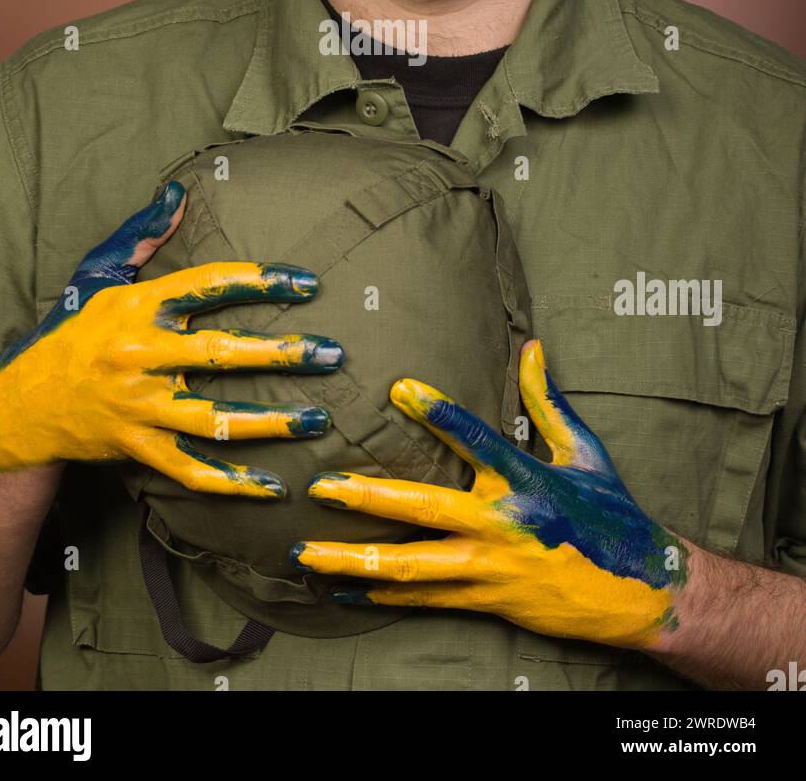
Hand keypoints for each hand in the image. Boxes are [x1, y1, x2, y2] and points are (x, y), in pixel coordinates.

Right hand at [0, 181, 343, 495]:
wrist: (21, 403)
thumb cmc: (70, 330)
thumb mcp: (99, 272)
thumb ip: (143, 233)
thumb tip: (180, 192)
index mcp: (136, 307)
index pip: (208, 286)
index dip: (260, 282)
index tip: (305, 283)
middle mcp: (138, 356)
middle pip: (219, 353)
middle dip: (280, 354)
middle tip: (330, 353)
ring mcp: (138, 407)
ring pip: (212, 419)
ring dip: (269, 422)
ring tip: (317, 420)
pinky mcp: (137, 448)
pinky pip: (190, 469)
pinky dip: (231, 482)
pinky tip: (273, 486)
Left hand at [292, 338, 688, 648]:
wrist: (642, 591)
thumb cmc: (612, 514)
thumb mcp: (584, 452)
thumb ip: (548, 401)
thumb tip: (532, 346)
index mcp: (526, 478)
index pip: (476, 438)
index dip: (439, 412)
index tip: (398, 388)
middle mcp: (502, 523)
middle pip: (424, 508)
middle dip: (368, 497)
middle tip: (321, 486)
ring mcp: (490, 567)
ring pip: (411, 566)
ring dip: (355, 557)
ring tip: (306, 550)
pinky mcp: (486, 600)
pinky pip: (424, 600)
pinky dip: (379, 595)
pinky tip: (341, 589)